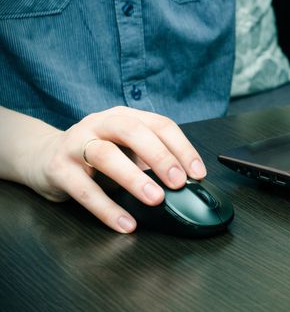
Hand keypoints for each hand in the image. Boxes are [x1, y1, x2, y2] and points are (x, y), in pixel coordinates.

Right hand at [24, 106, 206, 232]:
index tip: (197, 173)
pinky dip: (106, 208)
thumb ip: (150, 161)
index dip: (182, 148)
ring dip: (133, 178)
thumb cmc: (94, 155)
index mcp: (124, 117)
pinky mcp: (58, 167)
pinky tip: (125, 222)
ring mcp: (76, 143)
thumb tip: (184, 184)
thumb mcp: (126, 150)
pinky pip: (83, 188)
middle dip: (160, 156)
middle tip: (178, 182)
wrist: (43, 156)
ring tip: (155, 199)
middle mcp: (100, 123)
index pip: (160, 124)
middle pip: (133, 131)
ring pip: (105, 155)